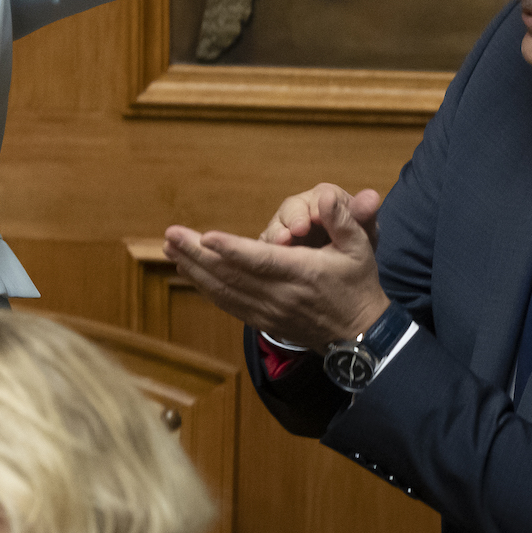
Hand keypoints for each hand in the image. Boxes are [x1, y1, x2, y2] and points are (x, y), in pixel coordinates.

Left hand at [163, 185, 391, 350]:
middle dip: (197, 254)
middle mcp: (280, 295)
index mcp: (302, 274)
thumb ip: (342, 221)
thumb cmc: (358, 286)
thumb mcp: (360, 249)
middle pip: (231, 275)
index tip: (205, 236)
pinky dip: (205, 287)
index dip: (231, 249)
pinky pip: (228, 304)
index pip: (261, 261)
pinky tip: (189, 271)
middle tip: (171, 235)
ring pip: (224, 291)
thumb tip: (327, 196)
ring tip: (170, 249)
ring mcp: (269, 311)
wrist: (360, 336)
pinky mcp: (263, 321)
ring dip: (195, 270)